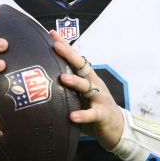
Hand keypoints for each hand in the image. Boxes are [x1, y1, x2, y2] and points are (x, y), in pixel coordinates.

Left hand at [51, 31, 124, 149]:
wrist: (116, 127)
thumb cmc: (93, 107)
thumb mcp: (81, 93)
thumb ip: (67, 86)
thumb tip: (43, 78)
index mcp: (87, 77)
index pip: (75, 58)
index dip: (65, 45)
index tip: (52, 33)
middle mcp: (94, 84)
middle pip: (82, 66)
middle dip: (70, 55)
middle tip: (57, 46)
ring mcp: (99, 98)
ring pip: (87, 87)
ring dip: (75, 82)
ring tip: (63, 78)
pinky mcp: (102, 114)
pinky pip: (92, 114)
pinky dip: (82, 115)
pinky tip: (73, 116)